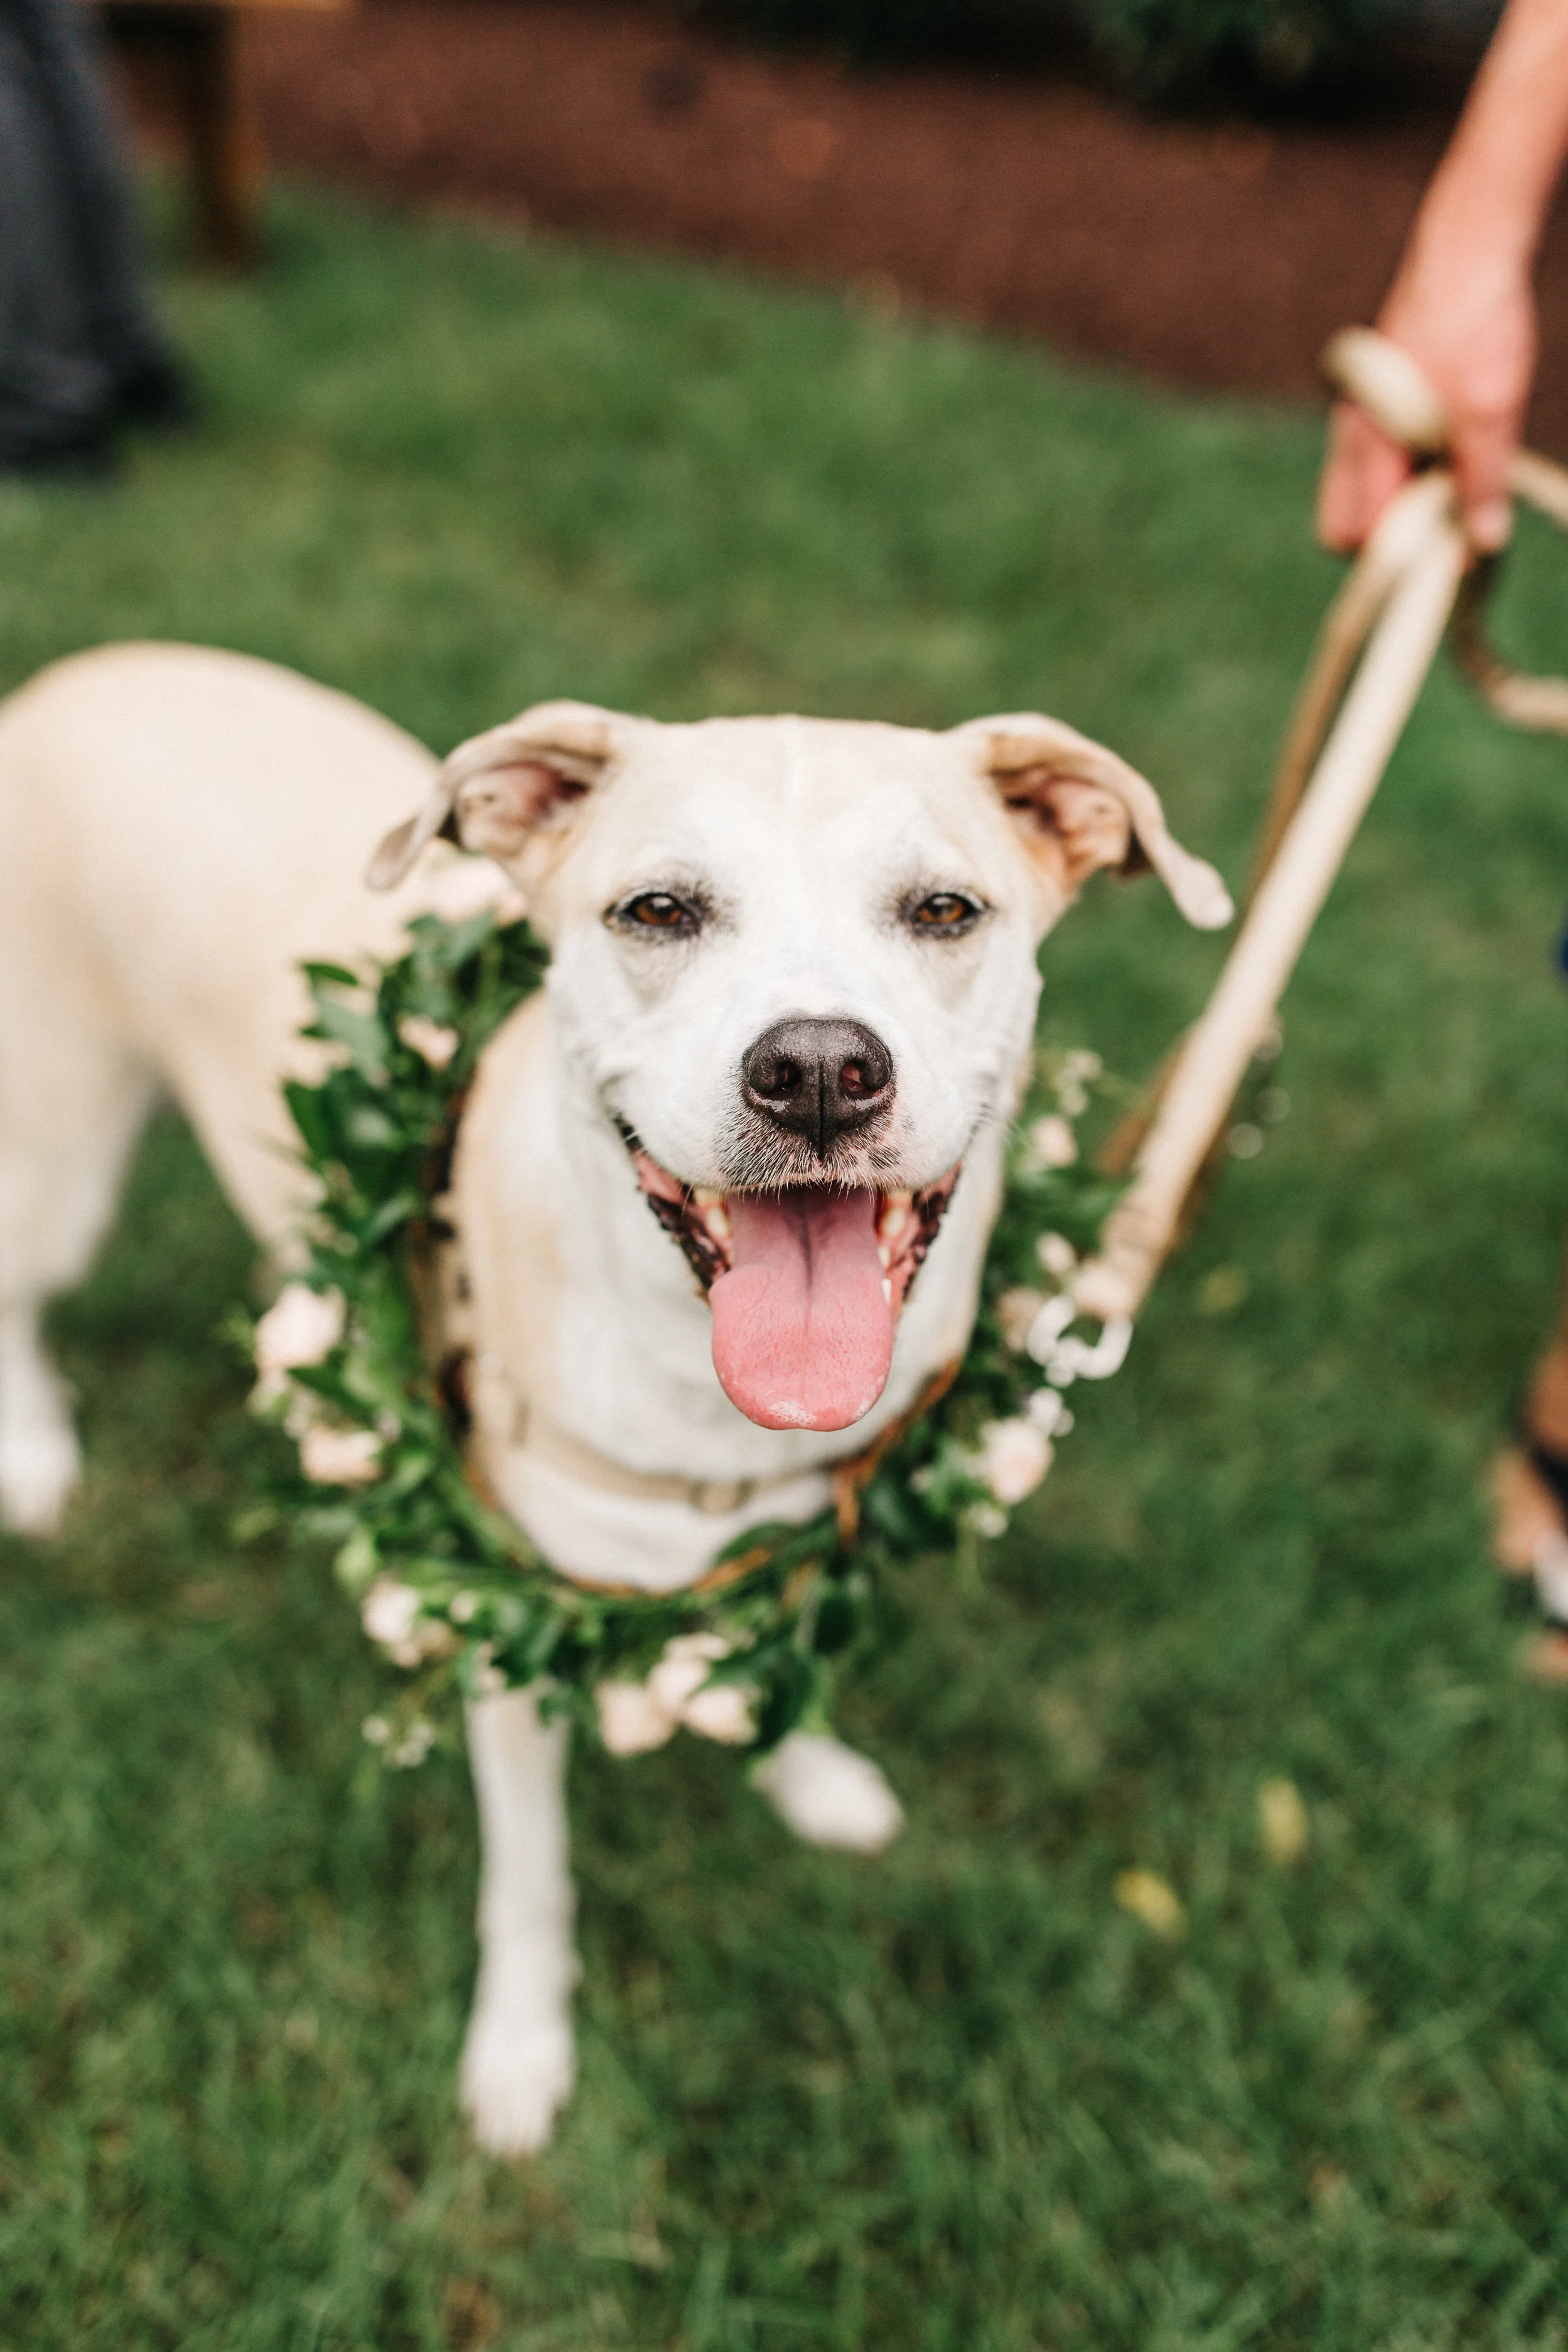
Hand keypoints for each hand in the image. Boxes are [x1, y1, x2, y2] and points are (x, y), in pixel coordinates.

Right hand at [1317, 232, 1536, 553]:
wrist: (1468, 247)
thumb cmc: (1475, 322)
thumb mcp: (1492, 407)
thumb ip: (1482, 480)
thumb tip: (1483, 545)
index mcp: (1368, 443)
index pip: (1355, 536)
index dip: (1399, 554)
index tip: (1448, 549)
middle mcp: (1351, 437)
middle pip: (1345, 526)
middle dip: (1390, 539)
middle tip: (1447, 522)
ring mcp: (1358, 421)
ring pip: (1360, 495)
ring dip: (1403, 504)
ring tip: (1455, 482)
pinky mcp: (1374, 406)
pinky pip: (1375, 464)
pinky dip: (1406, 474)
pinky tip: (1447, 450)